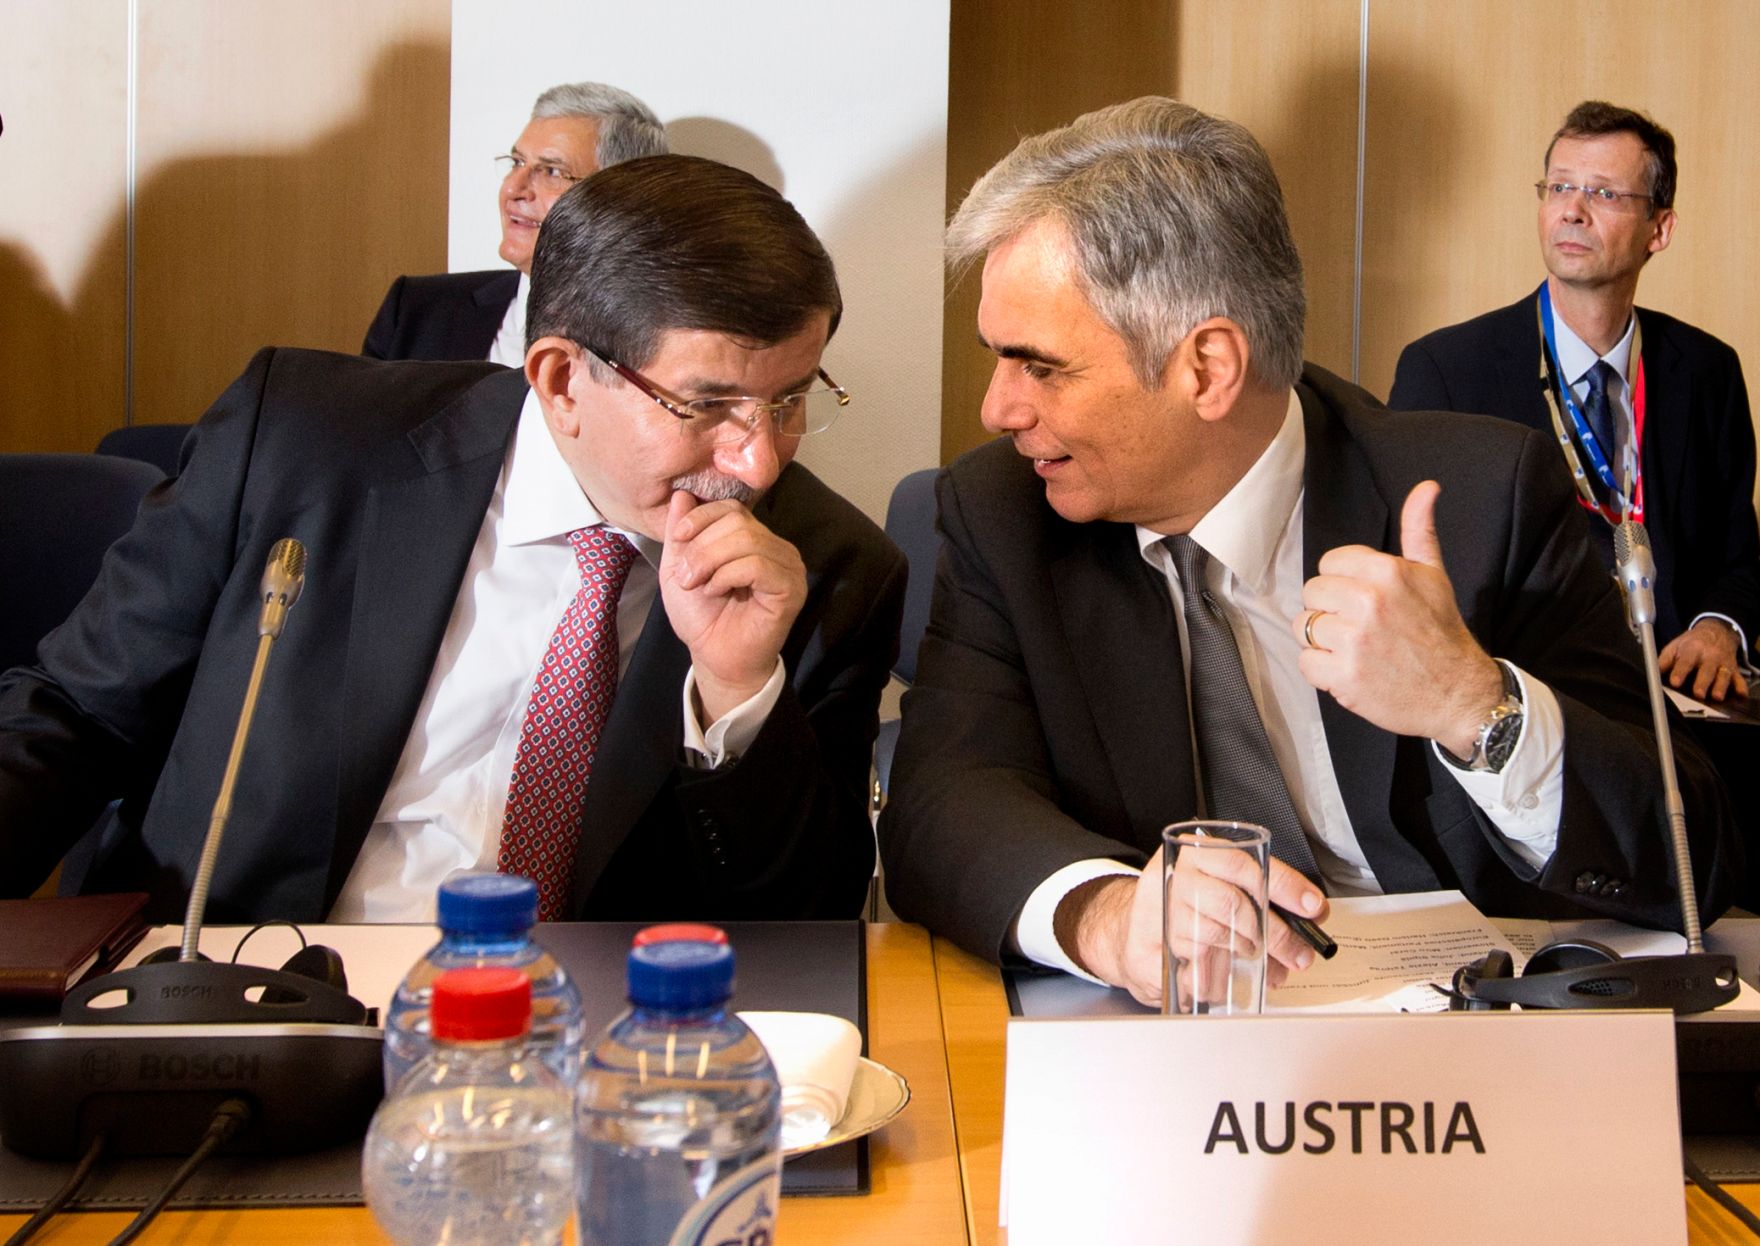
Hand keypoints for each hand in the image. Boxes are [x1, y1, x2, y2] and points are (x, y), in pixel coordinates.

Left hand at [660, 490, 805, 724]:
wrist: (715, 658)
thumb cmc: (701, 617)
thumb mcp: (679, 568)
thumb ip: (680, 533)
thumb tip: (681, 493)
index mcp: (753, 538)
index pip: (732, 507)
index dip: (701, 517)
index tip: (678, 539)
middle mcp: (775, 547)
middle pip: (737, 520)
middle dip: (702, 546)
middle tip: (687, 576)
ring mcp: (787, 566)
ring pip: (747, 539)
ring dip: (710, 562)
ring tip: (699, 585)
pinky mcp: (791, 587)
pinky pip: (757, 564)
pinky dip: (728, 575)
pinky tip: (717, 592)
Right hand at [1060, 850, 1327, 1006]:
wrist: (1134, 932)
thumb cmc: (1188, 907)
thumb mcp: (1222, 886)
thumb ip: (1262, 893)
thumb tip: (1312, 911)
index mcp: (1197, 852)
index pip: (1245, 864)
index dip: (1285, 886)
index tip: (1313, 907)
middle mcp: (1176, 876)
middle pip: (1234, 903)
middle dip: (1275, 934)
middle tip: (1298, 953)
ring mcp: (1160, 910)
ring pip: (1217, 934)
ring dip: (1250, 954)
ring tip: (1266, 962)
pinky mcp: (1151, 944)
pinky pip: (1197, 962)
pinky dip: (1221, 972)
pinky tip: (1228, 971)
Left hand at [1295, 481, 1503, 756]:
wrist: (1458, 694)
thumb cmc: (1441, 632)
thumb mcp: (1434, 575)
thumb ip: (1419, 530)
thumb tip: (1426, 487)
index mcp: (1387, 572)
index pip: (1329, 564)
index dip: (1343, 583)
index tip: (1364, 600)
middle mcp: (1368, 602)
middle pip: (1312, 593)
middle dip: (1331, 610)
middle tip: (1361, 627)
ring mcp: (1354, 641)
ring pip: (1304, 627)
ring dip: (1324, 641)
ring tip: (1356, 649)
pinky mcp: (1344, 677)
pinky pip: (1305, 662)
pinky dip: (1322, 671)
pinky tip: (1351, 670)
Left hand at [1659, 618, 1748, 701]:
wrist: (1716, 631)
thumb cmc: (1692, 643)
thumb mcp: (1675, 646)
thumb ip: (1664, 660)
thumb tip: (1651, 673)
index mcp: (1692, 649)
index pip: (1685, 661)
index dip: (1680, 671)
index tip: (1675, 682)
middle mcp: (1709, 656)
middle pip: (1706, 670)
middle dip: (1702, 682)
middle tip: (1698, 693)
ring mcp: (1723, 663)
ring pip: (1723, 675)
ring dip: (1721, 686)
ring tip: (1716, 697)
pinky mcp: (1733, 670)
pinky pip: (1739, 679)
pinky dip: (1741, 687)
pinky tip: (1740, 694)